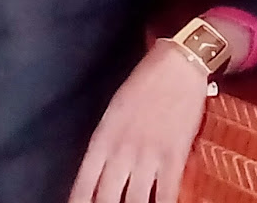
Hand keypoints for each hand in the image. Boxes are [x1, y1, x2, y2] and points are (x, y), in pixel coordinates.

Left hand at [68, 40, 208, 202]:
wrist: (177, 67)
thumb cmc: (144, 83)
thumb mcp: (115, 108)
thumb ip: (108, 138)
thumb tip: (104, 167)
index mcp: (104, 135)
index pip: (86, 179)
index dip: (79, 200)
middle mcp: (122, 150)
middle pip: (107, 197)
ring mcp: (148, 155)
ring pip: (135, 202)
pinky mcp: (174, 158)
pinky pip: (166, 195)